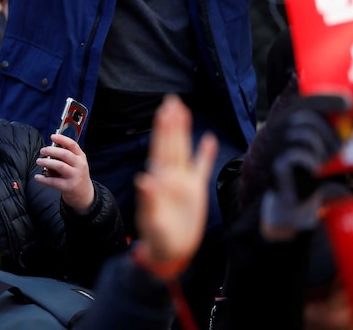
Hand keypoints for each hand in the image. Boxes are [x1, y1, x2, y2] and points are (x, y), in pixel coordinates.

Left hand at [35, 133, 94, 212]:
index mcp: (81, 157)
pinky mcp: (69, 187)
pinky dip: (44, 179)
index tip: (52, 136)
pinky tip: (37, 177)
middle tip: (42, 150)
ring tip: (39, 161)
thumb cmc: (76, 175)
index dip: (62, 139)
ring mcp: (75, 176)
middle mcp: (80, 165)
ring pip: (60, 166)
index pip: (72, 145)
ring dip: (47, 162)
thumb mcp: (76, 163)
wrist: (84, 194)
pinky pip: (54, 182)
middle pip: (65, 154)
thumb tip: (50, 148)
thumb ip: (66, 155)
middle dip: (51, 150)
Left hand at [134, 95, 217, 272]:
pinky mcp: (195, 191)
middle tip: (171, 100)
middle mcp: (171, 176)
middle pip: (172, 144)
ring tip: (183, 110)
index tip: (164, 111)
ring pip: (184, 150)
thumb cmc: (157, 238)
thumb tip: (144, 179)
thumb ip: (149, 200)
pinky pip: (201, 167)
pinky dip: (205, 154)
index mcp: (160, 180)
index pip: (161, 149)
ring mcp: (184, 182)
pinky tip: (208, 139)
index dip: (163, 130)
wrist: (168, 252)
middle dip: (171, 123)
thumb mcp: (152, 220)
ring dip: (184, 131)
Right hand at [259, 95, 347, 239]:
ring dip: (320, 147)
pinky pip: (295, 154)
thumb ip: (337, 143)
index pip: (305, 102)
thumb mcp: (326, 156)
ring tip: (324, 164)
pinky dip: (310, 161)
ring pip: (302, 133)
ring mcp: (276, 149)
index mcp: (292, 126)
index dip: (326, 99)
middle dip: (327, 131)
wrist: (292, 209)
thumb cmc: (312, 180)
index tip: (349, 103)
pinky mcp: (275, 166)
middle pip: (304, 115)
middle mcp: (279, 133)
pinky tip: (314, 171)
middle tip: (338, 150)